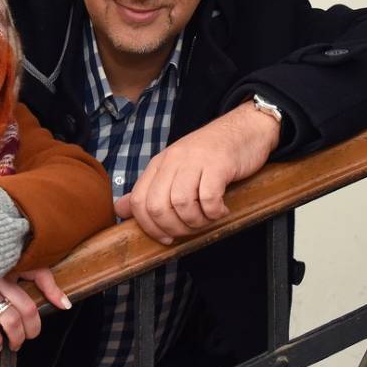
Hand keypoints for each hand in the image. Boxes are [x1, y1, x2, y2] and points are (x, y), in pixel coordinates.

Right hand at [0, 262, 70, 351]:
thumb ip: (4, 276)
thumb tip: (23, 293)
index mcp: (2, 263)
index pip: (38, 271)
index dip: (53, 290)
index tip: (63, 305)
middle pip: (28, 307)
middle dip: (33, 328)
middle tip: (29, 336)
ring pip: (11, 320)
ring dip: (16, 338)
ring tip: (13, 344)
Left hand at [116, 100, 279, 244]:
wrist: (245, 128)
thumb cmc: (211, 154)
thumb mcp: (175, 167)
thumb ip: (149, 189)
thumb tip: (121, 209)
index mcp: (159, 164)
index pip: (139, 201)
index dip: (150, 227)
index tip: (166, 238)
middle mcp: (173, 161)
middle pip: (157, 206)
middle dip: (172, 228)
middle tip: (190, 230)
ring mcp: (195, 161)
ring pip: (181, 204)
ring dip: (195, 221)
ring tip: (207, 220)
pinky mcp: (218, 164)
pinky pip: (208, 198)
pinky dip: (214, 212)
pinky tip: (221, 210)